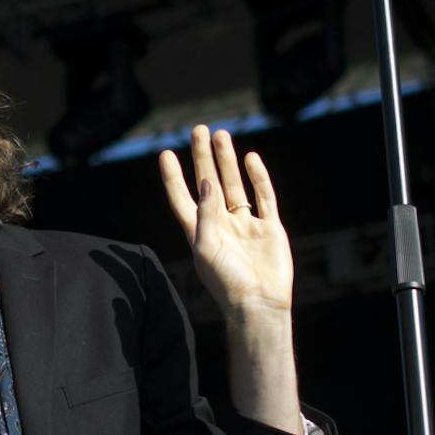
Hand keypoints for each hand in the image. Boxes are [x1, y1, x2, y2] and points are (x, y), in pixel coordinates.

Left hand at [157, 126, 294, 318]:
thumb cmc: (226, 282)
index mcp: (199, 232)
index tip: (165, 153)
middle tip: (199, 130)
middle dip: (203, 157)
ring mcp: (245, 225)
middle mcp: (221, 225)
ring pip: (234, 185)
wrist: (259, 304)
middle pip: (209, 183)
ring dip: (227, 161)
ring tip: (221, 135)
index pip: (182, 198)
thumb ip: (204, 213)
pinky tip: (251, 158)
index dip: (173, 177)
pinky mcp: (268, 228)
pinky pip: (263, 197)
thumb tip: (206, 181)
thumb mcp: (206, 247)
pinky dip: (258, 177)